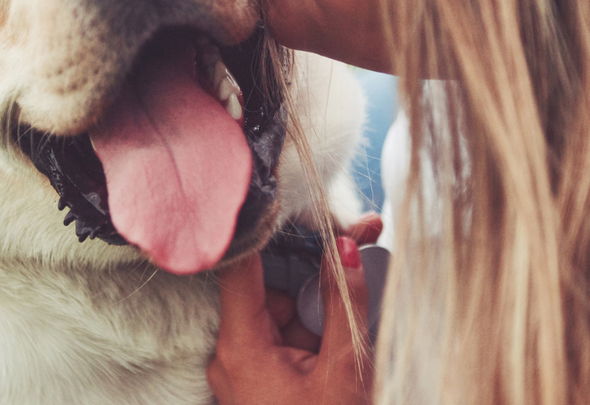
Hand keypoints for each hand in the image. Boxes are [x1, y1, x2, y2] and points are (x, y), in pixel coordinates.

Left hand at [207, 218, 381, 404]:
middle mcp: (230, 357)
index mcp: (241, 348)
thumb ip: (343, 303)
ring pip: (278, 316)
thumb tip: (345, 247)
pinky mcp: (256, 384)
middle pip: (268, 290)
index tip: (294, 205)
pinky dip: (308, 334)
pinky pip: (280, 342)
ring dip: (314, 310)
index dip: (266, 233)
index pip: (240, 268)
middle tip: (358, 249)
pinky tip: (337, 341)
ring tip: (354, 313)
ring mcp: (242, 373)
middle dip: (311, 276)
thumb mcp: (344, 368)